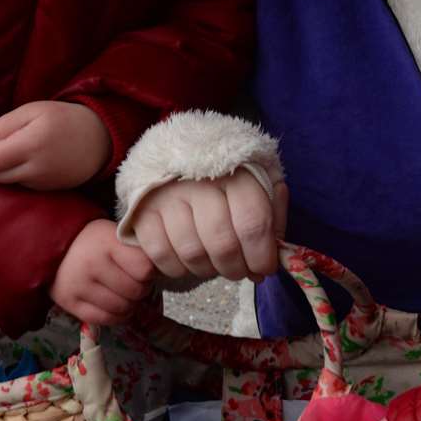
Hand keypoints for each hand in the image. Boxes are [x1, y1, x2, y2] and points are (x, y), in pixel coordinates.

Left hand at [0, 101, 109, 188]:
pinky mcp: (45, 191)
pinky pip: (15, 184)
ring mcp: (40, 184)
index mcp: (30, 146)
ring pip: (0, 182)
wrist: (103, 139)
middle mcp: (34, 170)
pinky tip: (9, 156)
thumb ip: (2, 126)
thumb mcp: (33, 111)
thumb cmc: (66, 118)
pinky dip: (4, 172)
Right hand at [49, 219, 157, 324]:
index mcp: (108, 243)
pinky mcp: (69, 303)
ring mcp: (79, 286)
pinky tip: (116, 306)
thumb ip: (136, 252)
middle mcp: (92, 264)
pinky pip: (104, 319)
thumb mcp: (115, 235)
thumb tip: (161, 276)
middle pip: (135, 291)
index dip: (149, 273)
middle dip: (141, 290)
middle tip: (135, 284)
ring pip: (122, 309)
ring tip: (126, 295)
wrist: (53, 247)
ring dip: (130, 306)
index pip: (145, 268)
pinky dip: (116, 317)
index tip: (144, 270)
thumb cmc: (94, 241)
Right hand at [132, 173, 288, 283]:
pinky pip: (161, 255)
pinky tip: (188, 260)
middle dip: (237, 269)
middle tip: (241, 270)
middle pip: (223, 245)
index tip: (265, 269)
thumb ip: (274, 213)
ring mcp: (167, 196)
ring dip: (209, 271)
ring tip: (215, 263)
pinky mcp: (143, 211)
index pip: (253, 223)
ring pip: (192, 254)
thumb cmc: (226, 174)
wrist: (177, 150)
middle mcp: (199, 181)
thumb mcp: (260, 180)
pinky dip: (177, 268)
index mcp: (235, 171)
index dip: (262, 256)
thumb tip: (277, 251)